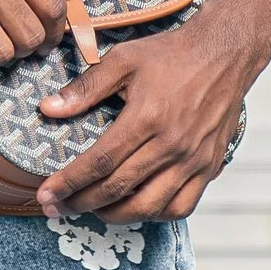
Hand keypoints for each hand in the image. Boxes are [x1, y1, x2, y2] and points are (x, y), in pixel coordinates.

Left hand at [33, 14, 254, 224]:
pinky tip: (135, 208)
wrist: (225, 53)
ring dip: (113, 216)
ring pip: (148, 207)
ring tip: (91, 211)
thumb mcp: (123, 59)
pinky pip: (181, 207)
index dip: (68, 183)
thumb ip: (85, 88)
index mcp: (146, 117)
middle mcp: (171, 144)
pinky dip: (154, 215)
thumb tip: (48, 109)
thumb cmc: (172, 54)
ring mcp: (192, 160)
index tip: (45, 195)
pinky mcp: (208, 167)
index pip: (99, 162)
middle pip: (117, 189)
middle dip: (79, 204)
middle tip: (55, 209)